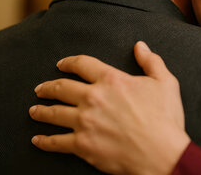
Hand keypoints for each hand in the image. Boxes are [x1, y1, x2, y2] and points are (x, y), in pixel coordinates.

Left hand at [29, 41, 190, 174]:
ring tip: (34, 110)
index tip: (61, 65)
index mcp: (111, 80)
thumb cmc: (165, 118)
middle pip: (61, 88)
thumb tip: (140, 46)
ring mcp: (85, 122)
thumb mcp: (165, 82)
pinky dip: (44, 141)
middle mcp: (93, 98)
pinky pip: (56, 142)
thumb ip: (151, 61)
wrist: (161, 153)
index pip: (82, 64)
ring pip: (54, 113)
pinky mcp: (82, 145)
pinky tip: (38, 139)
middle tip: (41, 89)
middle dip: (48, 87)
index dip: (69, 62)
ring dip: (41, 110)